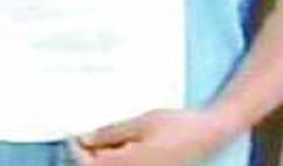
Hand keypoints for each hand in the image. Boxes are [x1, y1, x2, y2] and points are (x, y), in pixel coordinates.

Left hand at [70, 109, 238, 165]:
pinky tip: (120, 147)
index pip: (90, 164)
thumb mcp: (141, 122)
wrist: (208, 134)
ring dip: (103, 159)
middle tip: (84, 137)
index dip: (77, 150)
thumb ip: (112, 133)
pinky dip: (116, 160)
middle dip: (89, 156)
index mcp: (129, 164)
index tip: (73, 136)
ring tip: (102, 140)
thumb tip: (88, 139)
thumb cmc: (180, 126)